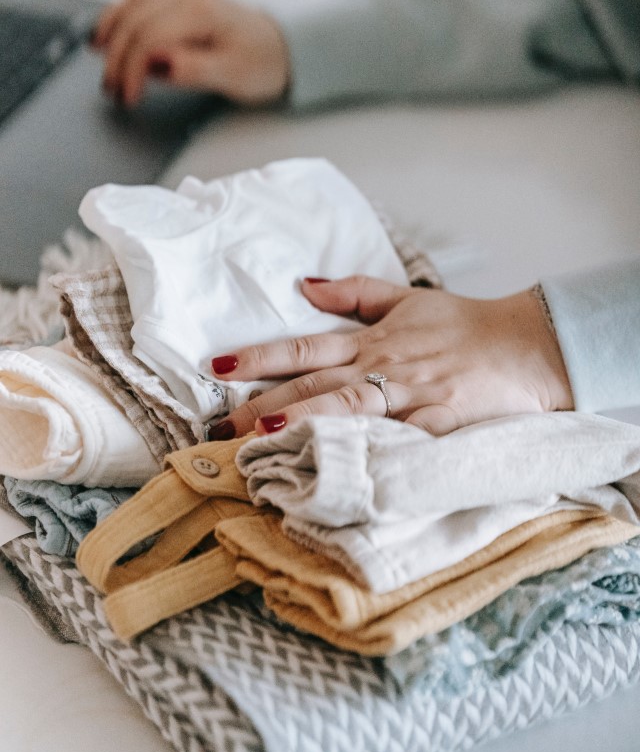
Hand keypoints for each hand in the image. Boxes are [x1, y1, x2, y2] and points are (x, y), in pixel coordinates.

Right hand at [91, 0, 289, 106]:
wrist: (288, 50)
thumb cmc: (265, 64)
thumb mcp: (234, 76)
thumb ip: (193, 69)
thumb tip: (157, 63)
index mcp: (203, 13)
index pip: (150, 37)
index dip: (131, 69)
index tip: (128, 97)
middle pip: (136, 19)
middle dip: (117, 57)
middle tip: (113, 90)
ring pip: (134, 3)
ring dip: (112, 31)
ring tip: (100, 62)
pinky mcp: (183, 3)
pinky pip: (142, 0)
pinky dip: (120, 16)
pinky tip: (107, 33)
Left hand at [206, 276, 573, 438]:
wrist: (526, 346)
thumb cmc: (466, 325)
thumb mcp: (408, 298)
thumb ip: (355, 292)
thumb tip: (306, 285)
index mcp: (374, 340)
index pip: (306, 348)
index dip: (260, 356)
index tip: (219, 366)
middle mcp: (383, 367)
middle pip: (314, 386)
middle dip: (263, 404)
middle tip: (218, 425)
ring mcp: (409, 397)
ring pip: (346, 409)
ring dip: (301, 422)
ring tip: (259, 437)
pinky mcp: (437, 425)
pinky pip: (395, 440)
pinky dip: (364, 451)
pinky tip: (333, 466)